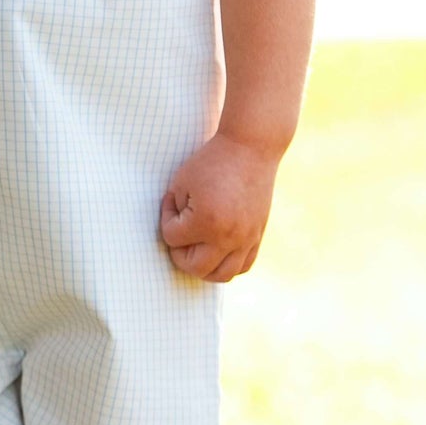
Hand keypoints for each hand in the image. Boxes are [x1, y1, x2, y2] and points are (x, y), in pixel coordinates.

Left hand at [159, 130, 279, 281]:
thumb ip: (175, 212)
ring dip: (204, 268)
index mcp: (206, 221)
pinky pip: (243, 266)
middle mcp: (228, 236)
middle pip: (195, 268)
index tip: (173, 200)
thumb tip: (175, 237)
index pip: (172, 239)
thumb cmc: (211, 161)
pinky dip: (227, 265)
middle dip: (180, 254)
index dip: (167, 218)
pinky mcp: (258, 236)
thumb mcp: (182, 182)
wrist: (250, 149)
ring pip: (222, 275)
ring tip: (196, 249)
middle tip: (179, 236)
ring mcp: (246, 239)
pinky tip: (217, 250)